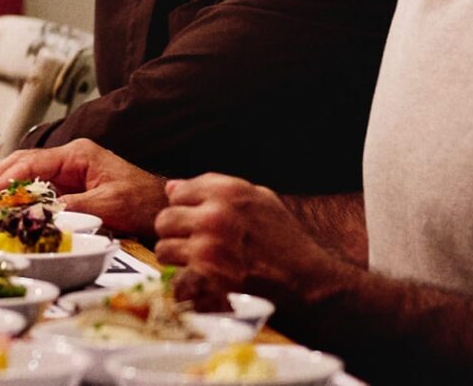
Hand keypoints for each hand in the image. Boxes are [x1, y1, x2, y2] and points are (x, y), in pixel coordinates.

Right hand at [0, 138, 169, 236]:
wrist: (164, 207)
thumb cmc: (144, 201)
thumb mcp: (108, 204)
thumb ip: (73, 206)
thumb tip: (40, 212)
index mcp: (78, 154)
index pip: (31, 162)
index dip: (5, 178)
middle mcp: (70, 158)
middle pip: (23, 162)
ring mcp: (70, 170)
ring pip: (27, 173)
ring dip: (4, 185)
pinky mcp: (71, 185)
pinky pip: (38, 186)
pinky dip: (18, 194)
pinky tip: (5, 203)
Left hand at [152, 174, 354, 304]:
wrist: (309, 284)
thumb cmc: (286, 243)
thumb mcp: (261, 202)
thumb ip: (215, 190)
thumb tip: (171, 188)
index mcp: (229, 192)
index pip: (177, 192)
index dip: (185, 209)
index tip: (198, 222)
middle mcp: (215, 215)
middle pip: (165, 219)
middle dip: (176, 234)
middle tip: (195, 247)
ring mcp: (209, 247)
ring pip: (164, 248)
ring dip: (178, 259)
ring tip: (200, 265)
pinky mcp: (207, 278)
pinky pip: (174, 277)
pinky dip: (185, 284)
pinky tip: (202, 283)